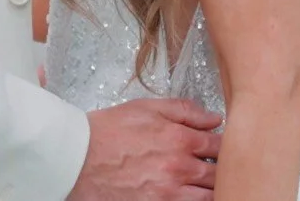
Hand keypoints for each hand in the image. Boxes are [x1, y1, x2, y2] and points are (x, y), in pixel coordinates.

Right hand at [66, 98, 221, 200]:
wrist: (78, 158)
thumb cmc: (107, 132)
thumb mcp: (146, 108)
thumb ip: (184, 110)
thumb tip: (213, 119)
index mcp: (179, 138)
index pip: (219, 144)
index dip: (221, 145)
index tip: (217, 146)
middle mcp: (179, 166)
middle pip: (219, 172)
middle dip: (220, 168)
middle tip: (212, 165)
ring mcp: (170, 191)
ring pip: (211, 195)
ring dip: (212, 188)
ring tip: (202, 181)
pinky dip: (195, 199)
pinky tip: (187, 192)